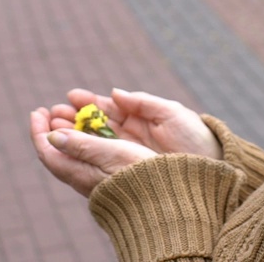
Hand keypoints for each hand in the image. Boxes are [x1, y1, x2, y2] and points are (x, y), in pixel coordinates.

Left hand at [30, 108, 156, 196]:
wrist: (161, 201)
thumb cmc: (137, 175)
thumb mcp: (110, 154)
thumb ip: (81, 144)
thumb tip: (52, 135)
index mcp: (78, 173)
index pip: (46, 151)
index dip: (38, 130)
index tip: (38, 111)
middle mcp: (82, 177)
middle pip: (57, 151)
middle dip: (53, 127)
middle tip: (54, 109)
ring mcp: (93, 178)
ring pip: (73, 151)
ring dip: (70, 131)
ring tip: (72, 113)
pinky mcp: (106, 177)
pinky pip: (87, 154)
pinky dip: (84, 138)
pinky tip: (92, 130)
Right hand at [49, 88, 222, 159]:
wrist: (213, 169)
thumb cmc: (196, 138)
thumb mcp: (172, 114)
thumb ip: (143, 103)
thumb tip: (114, 93)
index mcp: (140, 119)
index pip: (107, 109)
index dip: (87, 103)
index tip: (69, 97)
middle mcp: (130, 137)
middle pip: (93, 126)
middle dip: (71, 119)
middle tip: (50, 113)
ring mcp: (128, 154)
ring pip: (92, 144)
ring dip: (70, 135)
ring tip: (50, 126)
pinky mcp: (128, 171)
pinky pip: (100, 162)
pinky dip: (81, 154)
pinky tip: (65, 148)